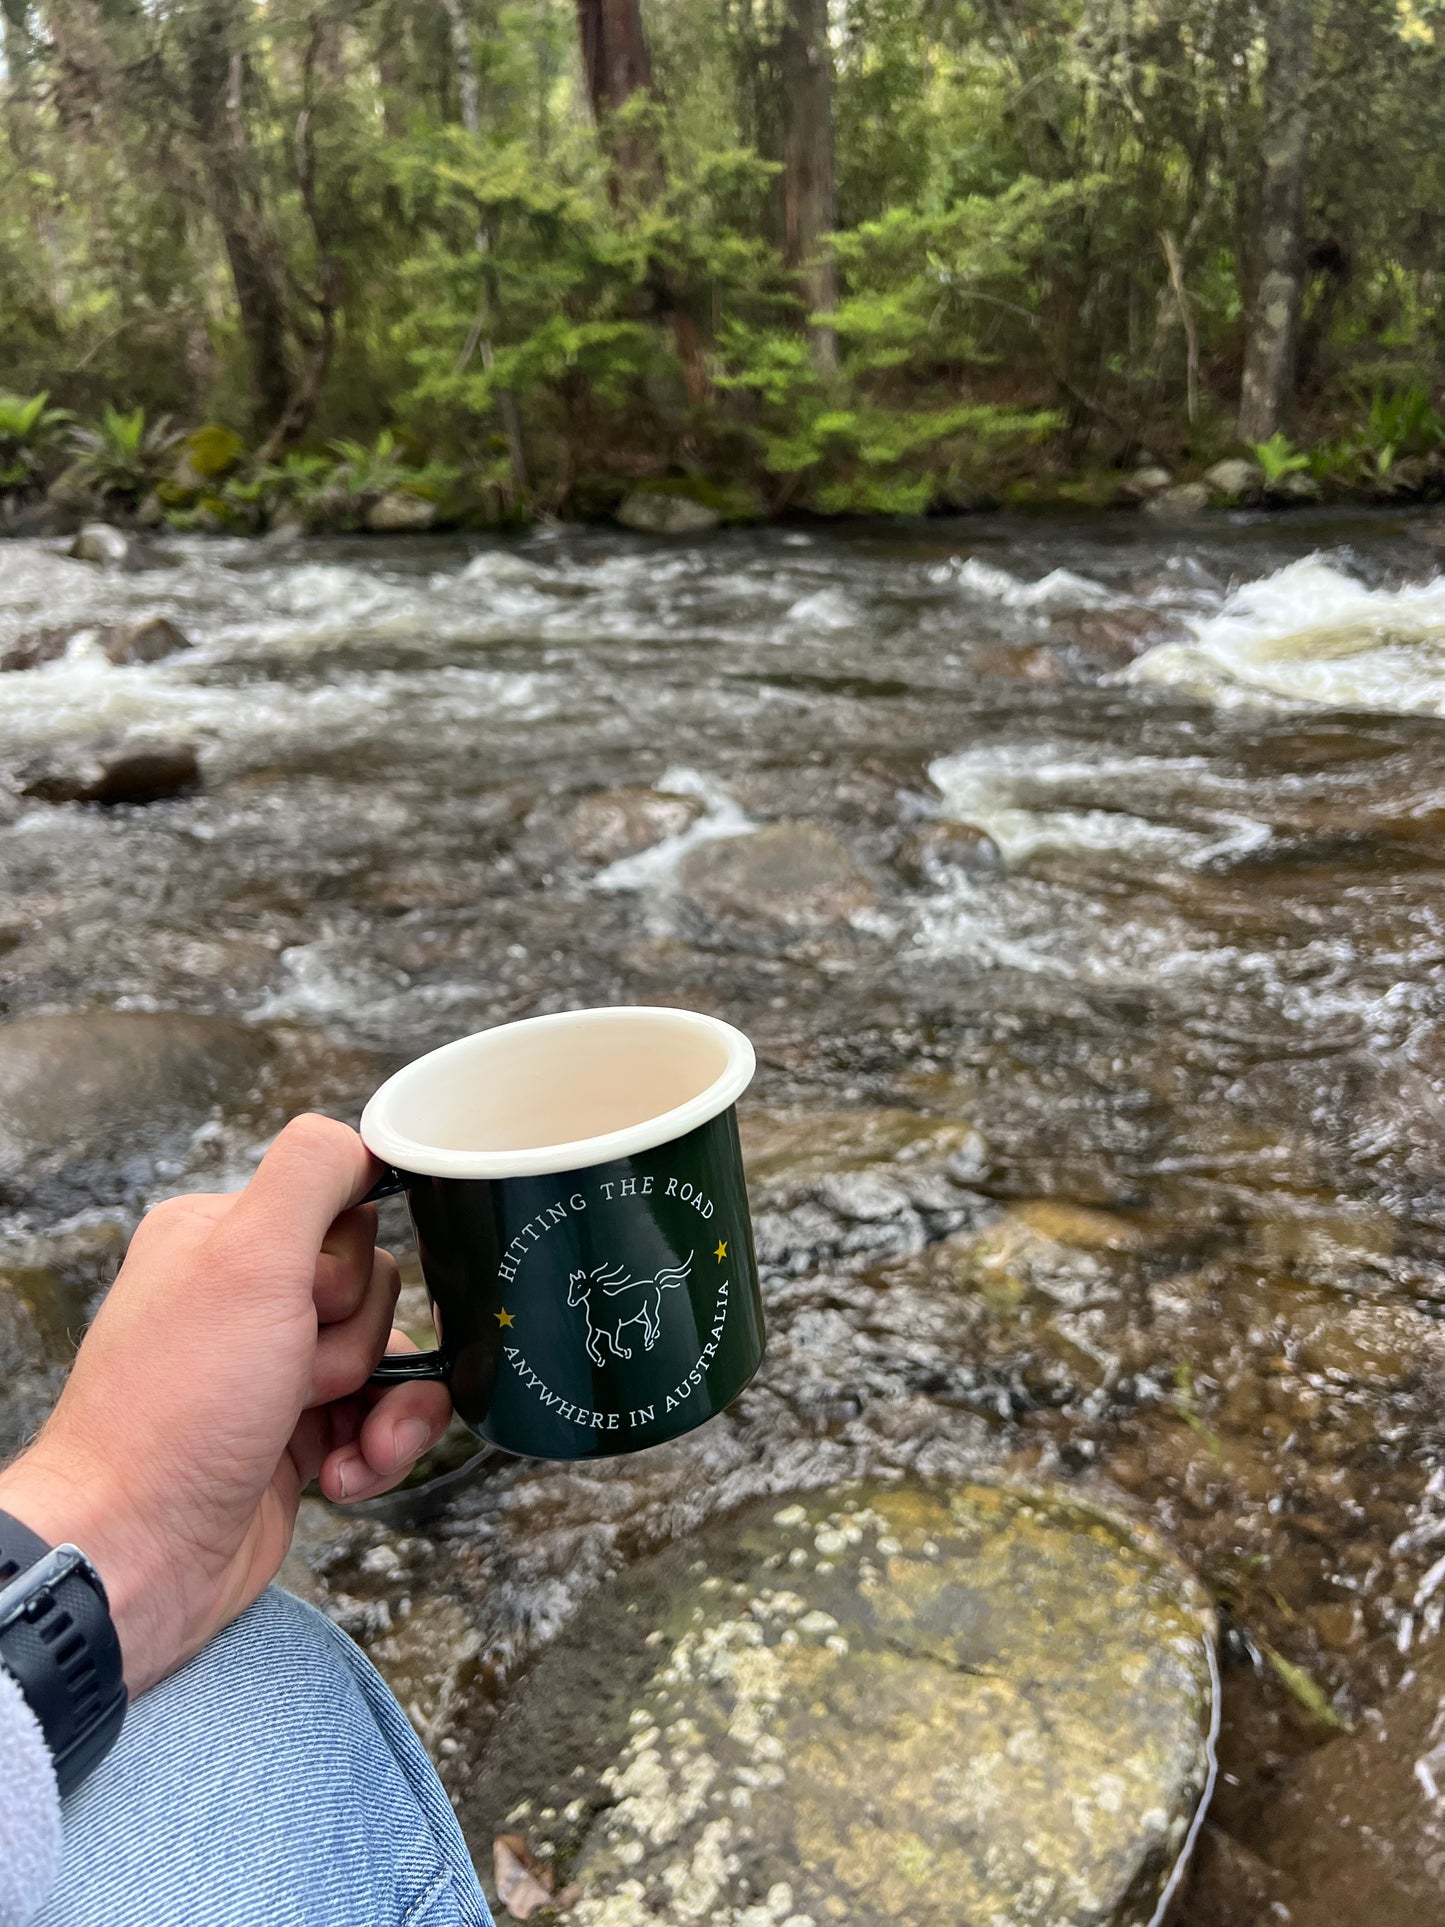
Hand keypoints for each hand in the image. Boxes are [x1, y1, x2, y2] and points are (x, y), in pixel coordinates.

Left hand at [0, 1114, 451, 1696]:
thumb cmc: (177, 1411)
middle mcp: (242, 1299)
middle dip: (358, 1340)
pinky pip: (383, 1420)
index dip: (349, 1259)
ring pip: (389, 1356)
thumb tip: (365, 1139)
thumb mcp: (248, 1260)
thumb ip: (311, 1174)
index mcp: (218, 1237)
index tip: (314, 1297)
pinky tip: (349, 1475)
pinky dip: (381, 1450)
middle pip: (375, 1286)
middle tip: (296, 1373)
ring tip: (332, 1436)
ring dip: (383, 1404)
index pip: (342, 1206)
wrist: (137, 1555)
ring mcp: (270, 1372)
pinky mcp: (297, 1438)